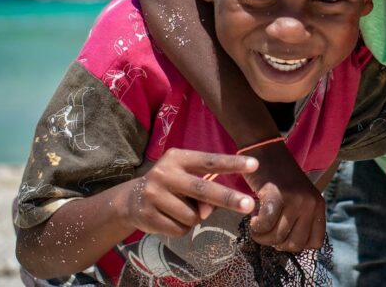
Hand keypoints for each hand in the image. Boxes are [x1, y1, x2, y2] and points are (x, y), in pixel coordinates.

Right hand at [120, 148, 257, 237]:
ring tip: (179, 209)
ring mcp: (154, 194)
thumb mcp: (186, 178)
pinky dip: (182, 227)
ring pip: (193, 215)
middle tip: (249, 205)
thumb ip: (203, 190)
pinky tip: (168, 218)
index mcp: (178, 158)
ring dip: (195, 217)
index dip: (232, 164)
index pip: (210, 160)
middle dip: (228, 198)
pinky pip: (180, 228)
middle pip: (203, 189)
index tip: (254, 165)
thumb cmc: (170, 185)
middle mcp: (165, 173)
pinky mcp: (148, 215)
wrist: (130, 200)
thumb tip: (207, 211)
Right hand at [241, 142, 325, 251]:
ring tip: (257, 222)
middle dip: (277, 243)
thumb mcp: (299, 199)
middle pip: (295, 244)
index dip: (296, 243)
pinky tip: (253, 215)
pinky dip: (256, 226)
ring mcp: (296, 199)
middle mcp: (311, 203)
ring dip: (262, 235)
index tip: (282, 234)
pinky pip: (266, 225)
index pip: (315, 242)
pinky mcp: (278, 195)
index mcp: (319, 206)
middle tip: (266, 229)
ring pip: (278, 237)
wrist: (266, 151)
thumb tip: (288, 246)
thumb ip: (300, 220)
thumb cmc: (278, 179)